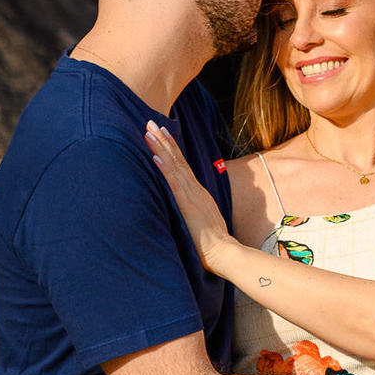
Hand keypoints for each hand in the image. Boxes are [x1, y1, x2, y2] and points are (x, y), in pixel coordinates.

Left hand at [145, 120, 232, 272]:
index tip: (161, 132)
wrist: (225, 253)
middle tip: (151, 121)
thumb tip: (187, 211)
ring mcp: (192, 196)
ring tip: (150, 131)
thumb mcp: (202, 223)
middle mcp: (195, 190)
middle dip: (164, 140)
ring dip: (161, 147)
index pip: (182, 166)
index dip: (171, 148)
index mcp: (198, 194)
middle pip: (177, 160)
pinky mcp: (188, 205)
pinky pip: (174, 183)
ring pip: (175, 166)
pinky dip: (165, 168)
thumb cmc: (213, 244)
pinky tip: (155, 156)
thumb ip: (194, 213)